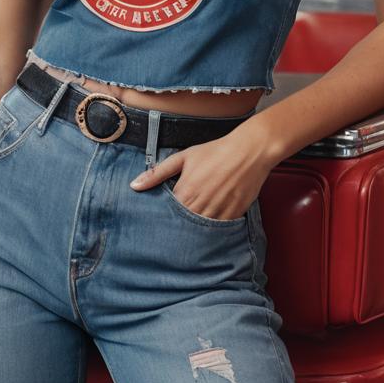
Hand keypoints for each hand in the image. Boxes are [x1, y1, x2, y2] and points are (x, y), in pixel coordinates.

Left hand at [128, 124, 274, 220]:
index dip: (165, 217)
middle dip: (178, 227)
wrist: (249, 151)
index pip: (168, 215)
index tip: (161, 220)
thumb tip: (134, 186)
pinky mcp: (234, 215)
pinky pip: (220, 230)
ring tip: (191, 231)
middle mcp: (201, 205)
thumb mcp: (183, 158)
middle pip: (183, 225)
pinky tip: (209, 225)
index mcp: (185, 192)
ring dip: (195, 231)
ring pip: (201, 231)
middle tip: (173, 231)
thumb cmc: (215, 152)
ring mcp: (218, 212)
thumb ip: (157, 173)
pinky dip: (214, 230)